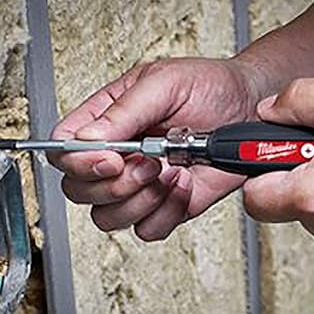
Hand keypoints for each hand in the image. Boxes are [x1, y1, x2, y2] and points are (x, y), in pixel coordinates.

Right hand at [49, 58, 258, 239]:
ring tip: (171, 170)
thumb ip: (124, 110)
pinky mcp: (166, 207)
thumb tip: (89, 138)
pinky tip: (184, 185)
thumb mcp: (165, 84)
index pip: (63, 150)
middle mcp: (118, 157)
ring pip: (108, 217)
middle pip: (79, 191)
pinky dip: (166, 214)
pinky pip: (147, 230)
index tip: (112, 158)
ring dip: (141, 199)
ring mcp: (140, 186)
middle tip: (149, 163)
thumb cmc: (209, 86)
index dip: (78, 162)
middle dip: (114, 185)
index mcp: (106, 121)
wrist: (249, 108)